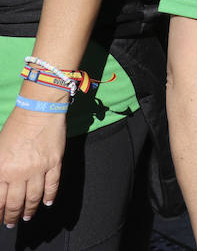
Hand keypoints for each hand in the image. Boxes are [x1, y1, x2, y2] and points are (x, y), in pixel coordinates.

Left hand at [0, 105, 66, 226]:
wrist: (39, 110)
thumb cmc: (15, 126)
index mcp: (2, 169)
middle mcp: (19, 172)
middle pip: (15, 201)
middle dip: (11, 215)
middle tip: (10, 223)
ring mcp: (39, 168)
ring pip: (33, 196)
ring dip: (29, 209)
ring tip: (27, 217)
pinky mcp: (54, 162)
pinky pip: (52, 184)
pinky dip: (50, 195)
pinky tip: (47, 203)